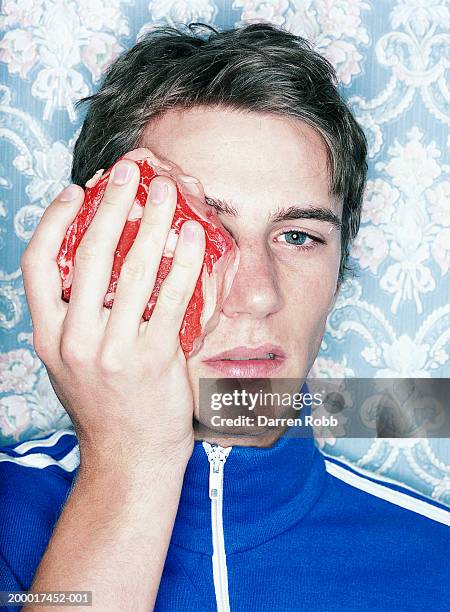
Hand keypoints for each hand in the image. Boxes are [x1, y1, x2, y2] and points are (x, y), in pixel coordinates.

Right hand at [20, 148, 205, 468]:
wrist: (129, 458)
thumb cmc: (105, 406)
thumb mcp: (73, 362)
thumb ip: (77, 317)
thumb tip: (101, 263)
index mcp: (48, 336)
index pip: (37, 265)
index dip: (53, 220)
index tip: (75, 190)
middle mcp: (74, 340)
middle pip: (90, 255)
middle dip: (110, 205)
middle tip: (129, 171)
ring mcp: (113, 351)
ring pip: (133, 270)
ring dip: (152, 221)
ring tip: (166, 190)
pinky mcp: (153, 361)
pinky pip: (171, 300)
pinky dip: (183, 262)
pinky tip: (193, 236)